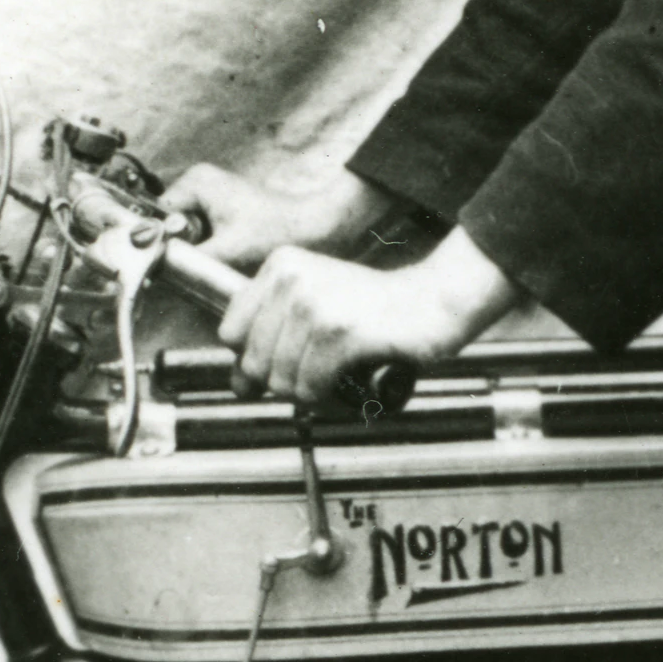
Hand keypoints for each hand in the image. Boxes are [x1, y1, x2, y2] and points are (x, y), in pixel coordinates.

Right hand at [159, 153, 386, 272]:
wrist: (313, 228)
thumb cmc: (278, 231)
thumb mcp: (226, 251)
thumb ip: (189, 260)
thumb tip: (161, 269)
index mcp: (196, 182)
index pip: (157, 216)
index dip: (162, 243)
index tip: (168, 264)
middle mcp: (200, 181)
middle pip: (169, 224)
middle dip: (180, 247)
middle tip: (200, 263)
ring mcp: (211, 193)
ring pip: (184, 231)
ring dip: (195, 249)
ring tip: (218, 259)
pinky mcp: (222, 207)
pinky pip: (200, 231)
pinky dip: (207, 246)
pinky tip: (223, 256)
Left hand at [223, 231, 520, 408]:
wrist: (432, 301)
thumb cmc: (376, 307)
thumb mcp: (314, 302)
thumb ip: (271, 336)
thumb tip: (239, 384)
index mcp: (280, 266)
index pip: (230, 332)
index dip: (252, 357)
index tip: (280, 361)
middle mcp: (292, 280)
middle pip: (252, 362)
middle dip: (280, 380)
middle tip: (314, 373)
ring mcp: (316, 305)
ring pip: (280, 380)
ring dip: (306, 391)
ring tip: (332, 375)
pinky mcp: (341, 333)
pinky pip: (310, 387)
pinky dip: (325, 396)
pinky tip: (344, 380)